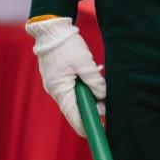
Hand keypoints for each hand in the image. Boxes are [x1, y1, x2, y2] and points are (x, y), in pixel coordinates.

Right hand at [25, 16, 105, 136]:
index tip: (100, 131)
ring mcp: (54, 84)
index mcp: (60, 90)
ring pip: (74, 98)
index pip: (74, 116)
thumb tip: (103, 96)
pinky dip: (82, 89)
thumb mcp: (84, 63)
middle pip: (74, 109)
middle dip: (91, 109)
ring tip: (102, 93)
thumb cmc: (66, 44)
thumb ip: (95, 81)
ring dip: (88, 97)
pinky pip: (70, 89)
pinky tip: (91, 82)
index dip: (86, 126)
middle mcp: (55, 90)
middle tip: (108, 107)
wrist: (51, 28)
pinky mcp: (57, 77)